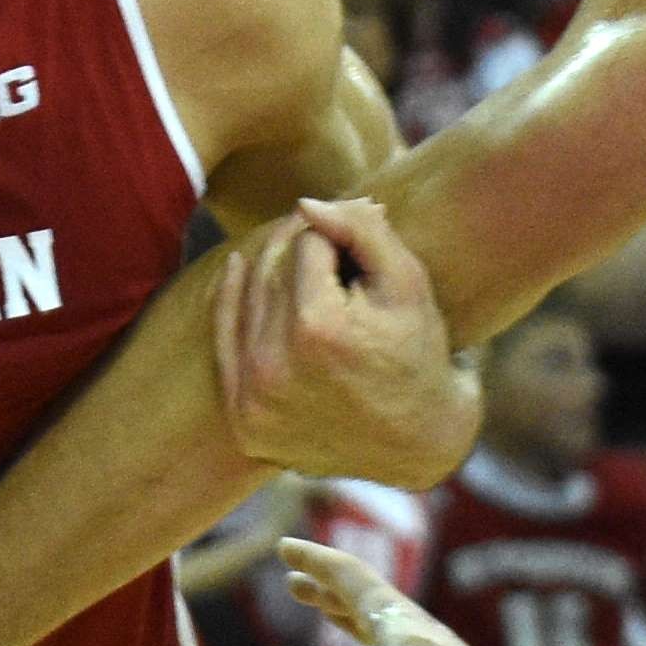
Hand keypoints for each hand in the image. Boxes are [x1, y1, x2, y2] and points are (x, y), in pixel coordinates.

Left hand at [217, 195, 470, 484]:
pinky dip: (232, 302)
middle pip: (272, 268)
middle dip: (302, 250)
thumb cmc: (419, 350)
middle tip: (332, 250)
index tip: (358, 256)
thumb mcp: (407, 281)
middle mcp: (274, 365)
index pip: (306, 243)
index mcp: (317, 327)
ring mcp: (253, 398)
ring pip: (247, 298)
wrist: (418, 442)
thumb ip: (361, 229)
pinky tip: (240, 269)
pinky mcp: (244, 418)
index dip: (337, 240)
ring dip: (272, 270)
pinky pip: (225, 341)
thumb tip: (304, 203)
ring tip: (307, 265)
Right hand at [252, 540, 518, 645]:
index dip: (314, 560)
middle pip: (357, 600)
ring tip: (321, 610)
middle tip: (295, 579)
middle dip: (324, 588)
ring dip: (342, 617)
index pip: (345, 575)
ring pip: (371, 630)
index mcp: (389, 615)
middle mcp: (404, 631)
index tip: (286, 545)